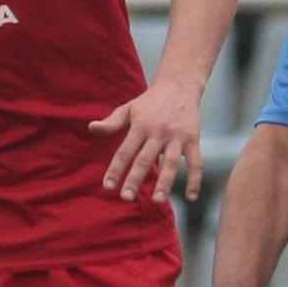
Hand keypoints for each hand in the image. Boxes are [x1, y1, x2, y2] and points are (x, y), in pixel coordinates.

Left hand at [91, 77, 206, 203]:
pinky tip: (191, 197)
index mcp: (140, 126)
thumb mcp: (128, 109)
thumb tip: (91, 128)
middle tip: (126, 198)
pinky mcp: (193, 139)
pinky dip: (195, 180)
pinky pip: (196, 163)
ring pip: (171, 163)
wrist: (179, 86)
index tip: (108, 186)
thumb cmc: (150, 102)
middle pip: (145, 159)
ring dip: (165, 183)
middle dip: (135, 179)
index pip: (125, 151)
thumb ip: (111, 122)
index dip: (116, 169)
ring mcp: (177, 137)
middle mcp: (158, 132)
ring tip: (158, 200)